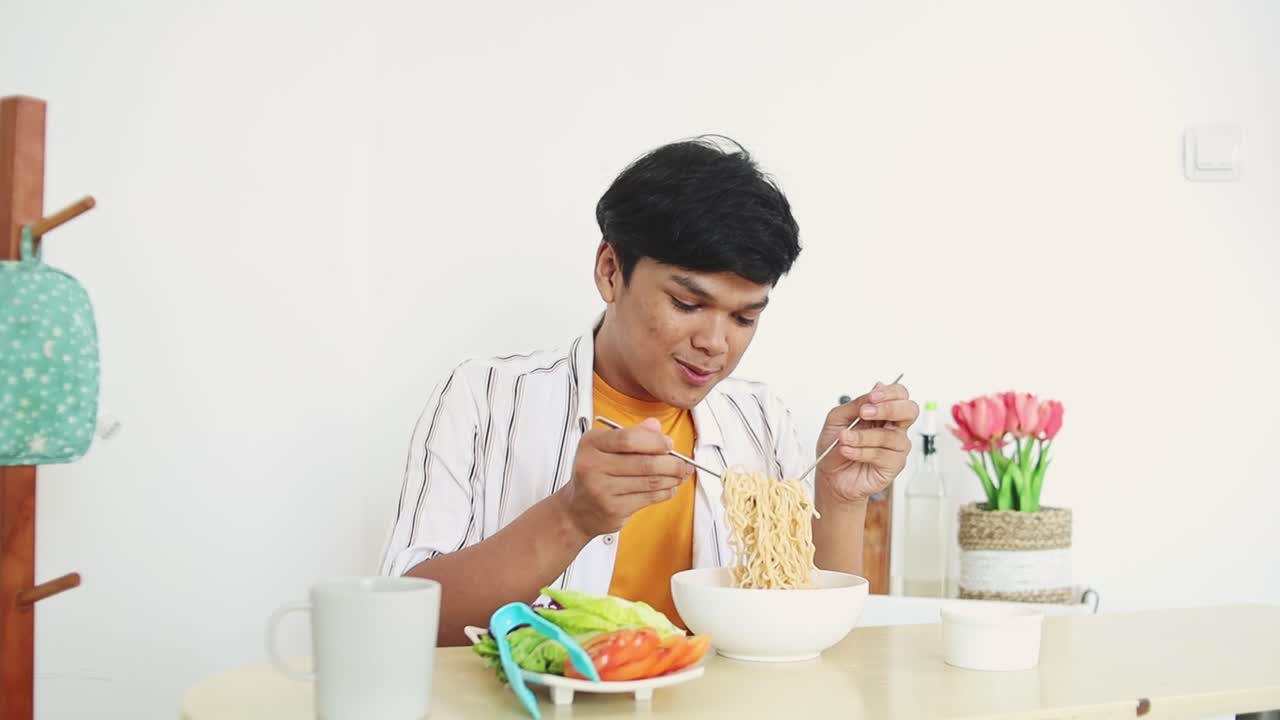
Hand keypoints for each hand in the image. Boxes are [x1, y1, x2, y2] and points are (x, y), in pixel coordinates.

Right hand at [557, 418, 691, 538]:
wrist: (576, 510)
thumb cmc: (594, 475)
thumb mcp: (605, 448)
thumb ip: (631, 435)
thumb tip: (655, 425)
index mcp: (591, 444)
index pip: (627, 439)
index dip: (654, 441)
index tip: (669, 444)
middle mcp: (592, 466)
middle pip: (643, 463)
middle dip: (671, 463)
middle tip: (683, 462)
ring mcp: (601, 490)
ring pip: (649, 481)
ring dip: (672, 478)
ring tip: (680, 474)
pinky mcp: (613, 509)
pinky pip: (648, 498)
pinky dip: (665, 492)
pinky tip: (669, 487)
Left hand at [815, 382, 918, 503]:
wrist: (830, 474)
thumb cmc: (835, 446)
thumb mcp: (838, 418)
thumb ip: (856, 403)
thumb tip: (876, 388)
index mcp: (882, 413)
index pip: (900, 395)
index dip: (890, 393)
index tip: (872, 397)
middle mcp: (893, 428)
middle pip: (910, 411)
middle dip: (888, 409)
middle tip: (864, 413)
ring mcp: (896, 447)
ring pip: (891, 436)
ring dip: (863, 437)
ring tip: (844, 439)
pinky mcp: (894, 465)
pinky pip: (883, 455)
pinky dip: (861, 452)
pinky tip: (848, 451)